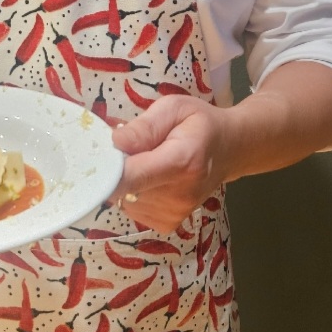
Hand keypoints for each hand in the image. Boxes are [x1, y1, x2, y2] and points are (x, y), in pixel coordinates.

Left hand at [108, 95, 231, 233]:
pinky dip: (133, 192)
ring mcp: (174, 213)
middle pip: (123, 189)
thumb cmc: (199, 123)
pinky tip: (149, 177)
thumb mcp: (174, 108)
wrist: (230, 150)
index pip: (131, 177)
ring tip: (144, 161)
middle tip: (128, 147)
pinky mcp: (167, 223)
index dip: (108, 167)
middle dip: (115, 168)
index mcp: (182, 162)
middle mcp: (178, 195)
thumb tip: (115, 142)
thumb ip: (144, 126)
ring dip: (125, 180)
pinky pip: (132, 208)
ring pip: (123, 199)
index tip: (100, 152)